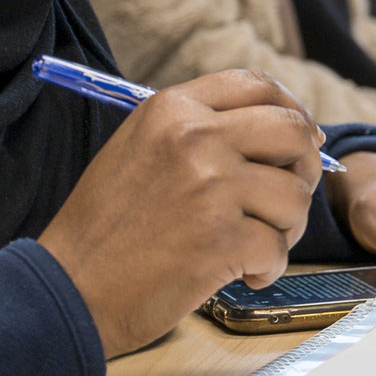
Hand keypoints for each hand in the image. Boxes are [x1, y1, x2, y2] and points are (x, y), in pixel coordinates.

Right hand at [37, 70, 324, 356]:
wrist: (70, 289)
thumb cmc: (107, 226)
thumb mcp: (142, 148)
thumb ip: (202, 128)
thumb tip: (289, 129)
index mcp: (173, 109)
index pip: (259, 86)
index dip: (293, 111)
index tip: (303, 139)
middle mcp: (195, 138)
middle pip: (293, 131)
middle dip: (305, 167)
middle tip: (287, 199)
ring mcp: (211, 187)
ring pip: (294, 196)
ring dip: (285, 228)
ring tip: (253, 246)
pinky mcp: (221, 240)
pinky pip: (278, 248)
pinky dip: (267, 269)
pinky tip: (239, 275)